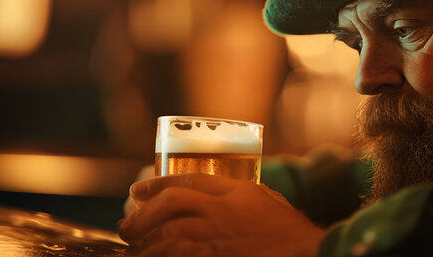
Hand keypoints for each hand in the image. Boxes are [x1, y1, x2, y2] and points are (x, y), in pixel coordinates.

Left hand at [119, 173, 325, 255]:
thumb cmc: (286, 228)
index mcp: (230, 193)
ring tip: (133, 249)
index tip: (137, 190)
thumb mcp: (260, 197)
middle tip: (127, 227)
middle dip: (142, 216)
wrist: (305, 253)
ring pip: (168, 239)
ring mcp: (215, 242)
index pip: (185, 182)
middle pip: (169, 208)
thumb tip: (203, 193)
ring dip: (145, 244)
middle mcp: (219, 215)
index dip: (156, 183)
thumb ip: (230, 192)